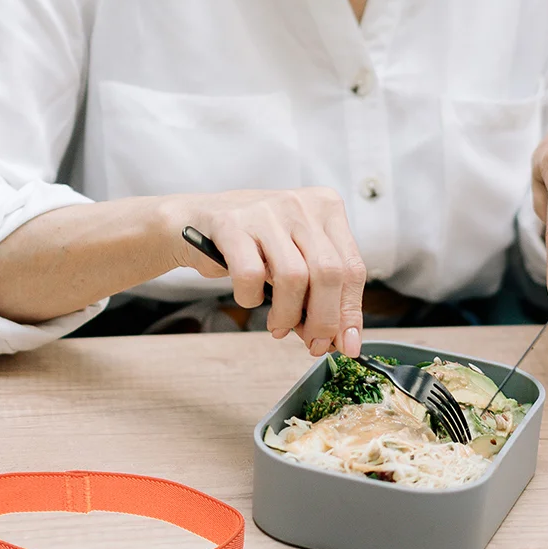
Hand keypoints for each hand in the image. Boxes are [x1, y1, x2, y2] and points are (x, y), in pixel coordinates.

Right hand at [164, 188, 365, 357]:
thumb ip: (317, 293)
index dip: (350, 312)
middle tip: (313, 343)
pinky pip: (250, 275)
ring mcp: (266, 212)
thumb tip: (337, 338)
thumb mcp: (294, 260)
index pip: (352, 268)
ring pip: (294, 277)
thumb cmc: (252, 244)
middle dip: (323, 320)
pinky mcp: (231, 225)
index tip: (345, 343)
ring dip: (287, 314)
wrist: (195, 222)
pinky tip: (250, 298)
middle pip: (329, 273)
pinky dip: (251, 298)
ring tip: (278, 326)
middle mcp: (300, 204)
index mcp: (326, 208)